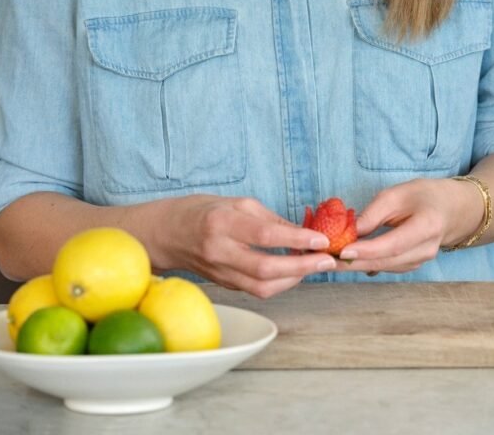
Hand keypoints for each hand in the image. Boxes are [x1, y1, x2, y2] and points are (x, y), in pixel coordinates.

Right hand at [154, 194, 336, 297]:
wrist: (165, 234)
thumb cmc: (202, 211)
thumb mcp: (237, 203)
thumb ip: (269, 219)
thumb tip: (301, 232)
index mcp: (222, 224)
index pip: (265, 236)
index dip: (296, 239)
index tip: (321, 239)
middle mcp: (220, 252)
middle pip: (266, 269)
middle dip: (302, 267)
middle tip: (328, 260)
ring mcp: (220, 273)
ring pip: (262, 287)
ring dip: (294, 279)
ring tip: (316, 266)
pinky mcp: (223, 284)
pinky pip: (255, 289)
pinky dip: (279, 283)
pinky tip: (295, 271)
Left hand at [337, 178, 483, 274]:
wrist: (452, 210)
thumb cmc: (425, 196)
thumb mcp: (400, 192)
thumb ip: (376, 211)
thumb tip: (351, 231)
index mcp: (427, 226)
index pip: (394, 244)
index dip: (367, 250)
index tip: (342, 251)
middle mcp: (426, 249)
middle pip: (386, 261)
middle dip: (353, 262)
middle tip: (325, 259)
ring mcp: (420, 261)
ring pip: (384, 267)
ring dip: (356, 265)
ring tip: (329, 258)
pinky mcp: (411, 265)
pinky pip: (386, 267)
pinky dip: (366, 263)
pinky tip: (347, 259)